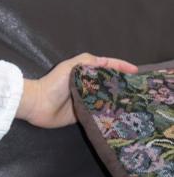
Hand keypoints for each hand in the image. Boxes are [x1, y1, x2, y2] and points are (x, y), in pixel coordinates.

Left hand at [17, 53, 138, 128]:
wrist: (38, 105)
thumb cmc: (53, 84)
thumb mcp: (70, 67)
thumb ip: (87, 62)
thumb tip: (106, 62)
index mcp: (84, 71)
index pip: (107, 66)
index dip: (121, 67)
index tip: (136, 71)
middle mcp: (87, 85)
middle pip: (109, 83)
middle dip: (123, 84)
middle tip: (139, 88)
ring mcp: (86, 100)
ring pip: (106, 98)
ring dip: (118, 99)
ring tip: (134, 102)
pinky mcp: (83, 114)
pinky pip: (99, 113)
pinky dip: (109, 113)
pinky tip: (121, 115)